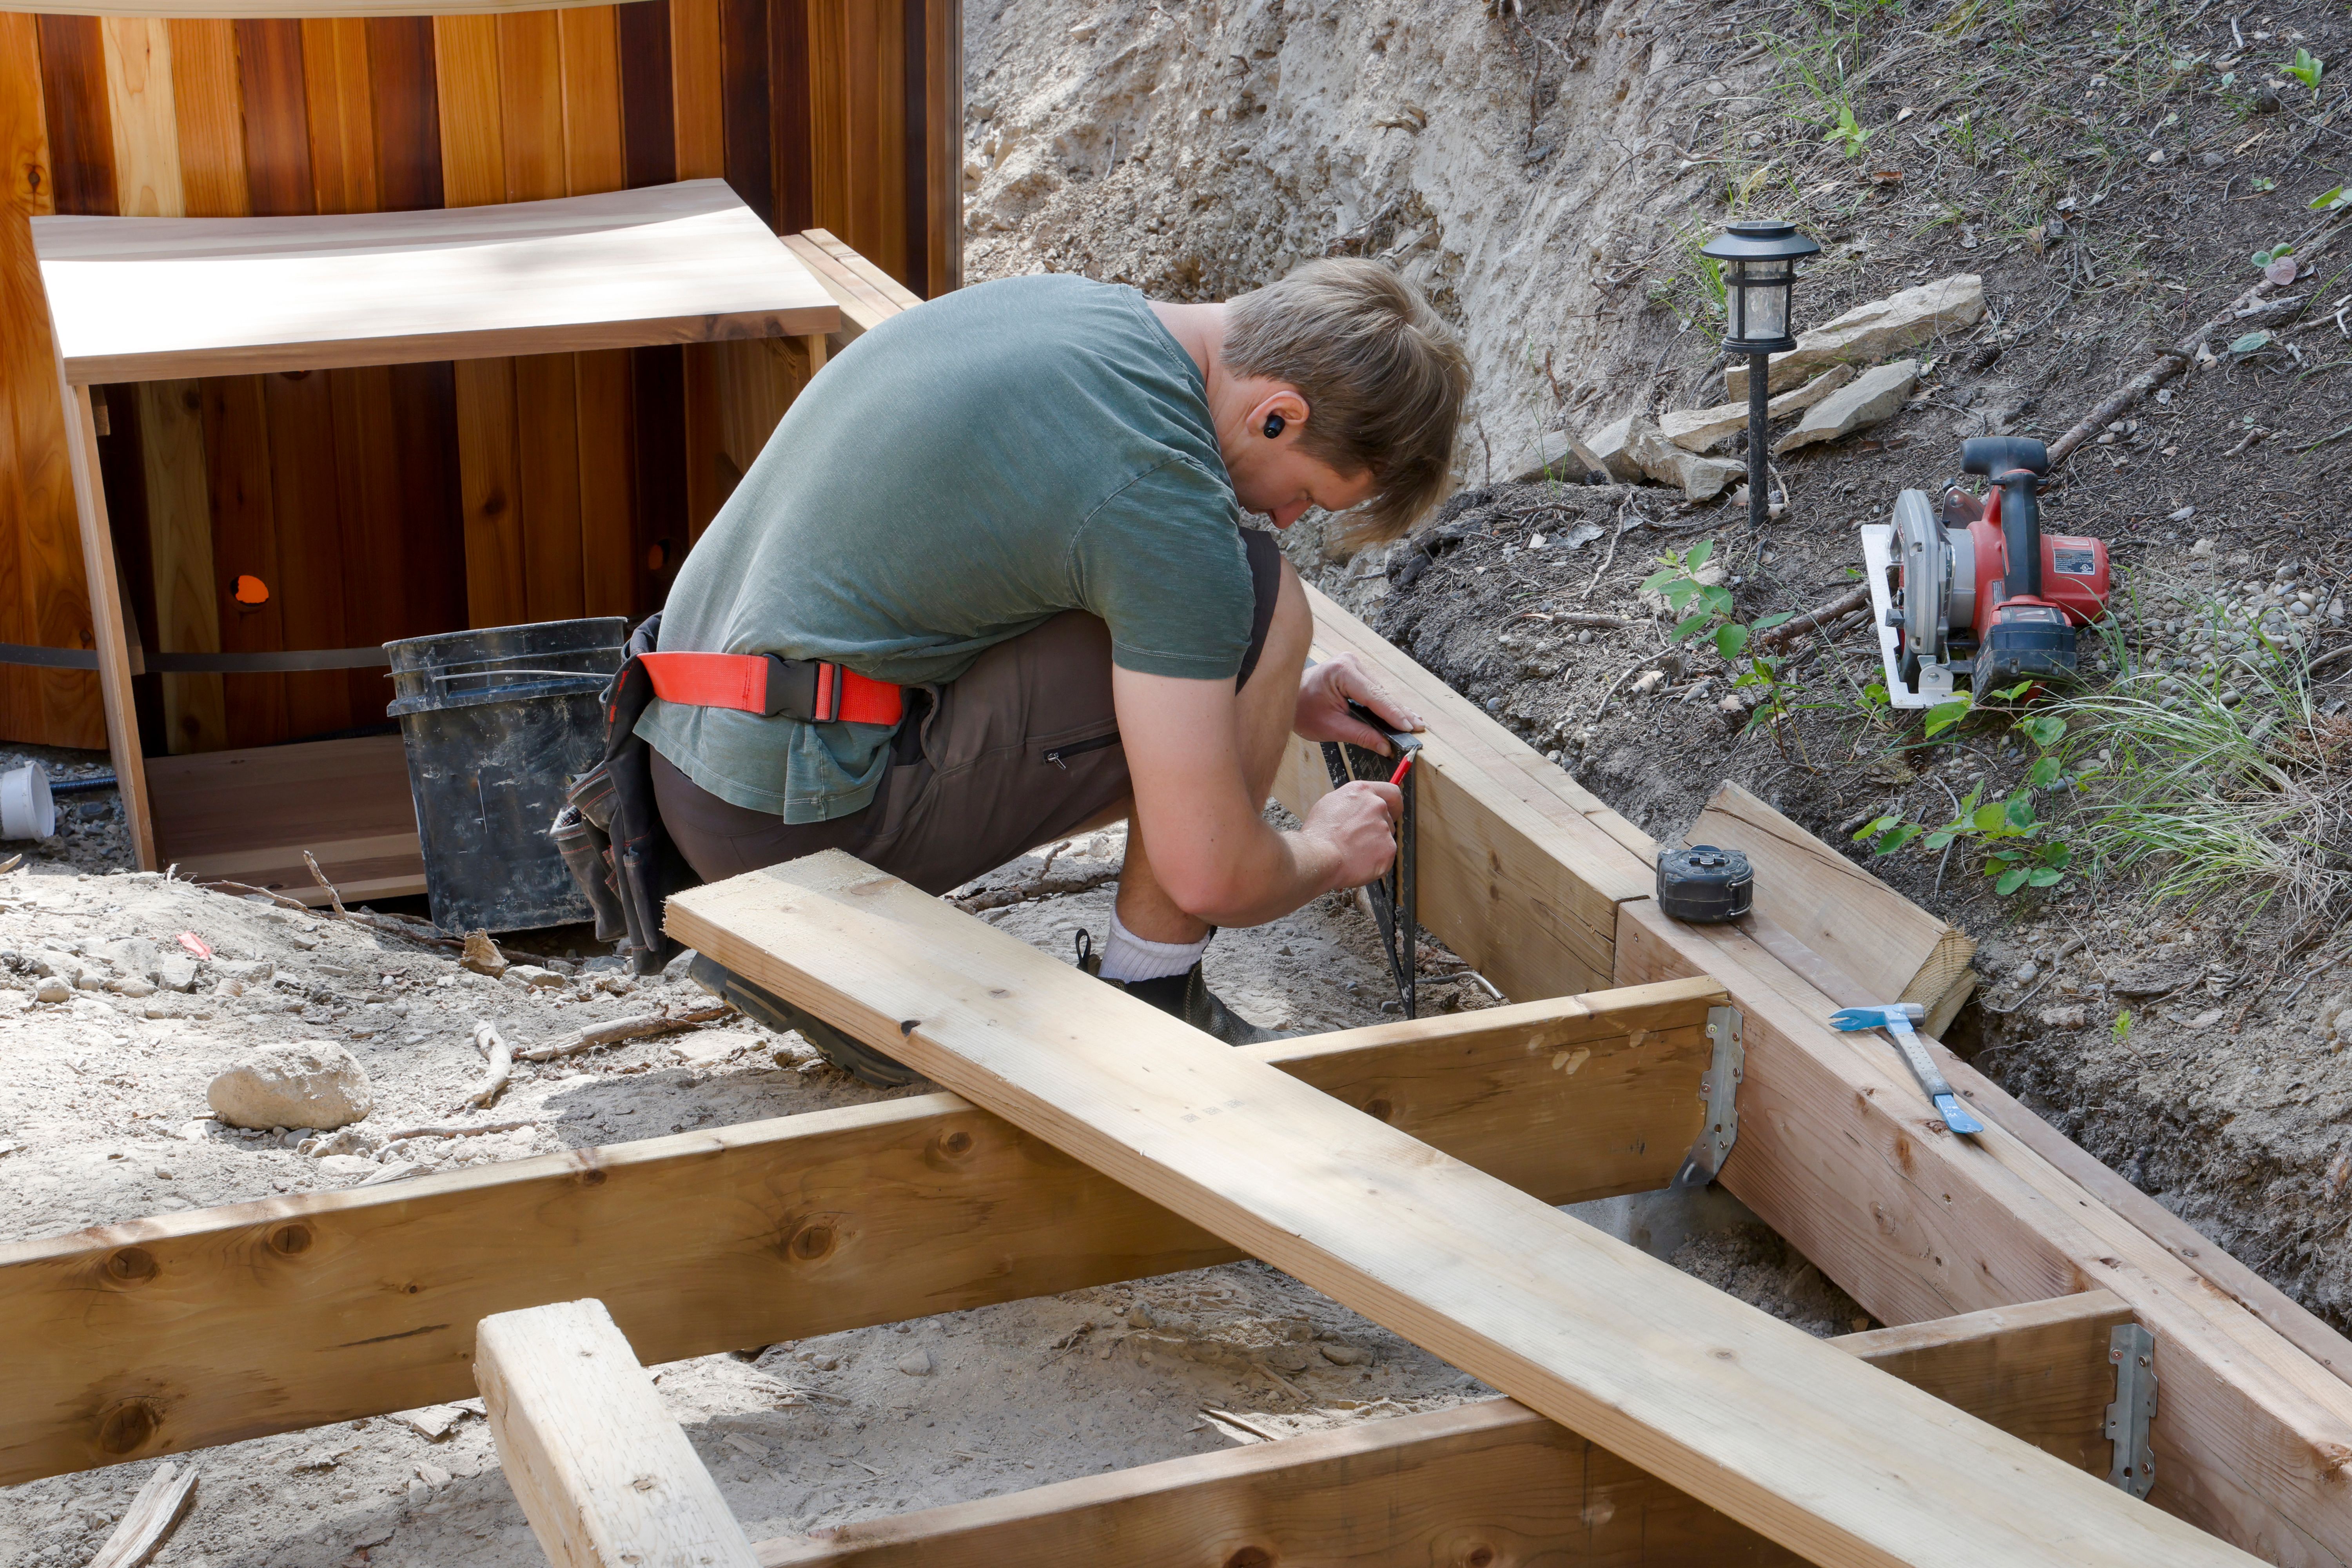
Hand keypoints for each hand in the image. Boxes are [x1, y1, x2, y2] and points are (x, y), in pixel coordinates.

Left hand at [1294, 651, 1424, 754]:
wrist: (1286, 695)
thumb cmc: (1301, 710)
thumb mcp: (1330, 727)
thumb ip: (1360, 735)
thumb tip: (1385, 746)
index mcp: (1341, 672)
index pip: (1374, 696)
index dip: (1393, 714)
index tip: (1409, 728)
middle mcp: (1350, 662)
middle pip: (1381, 693)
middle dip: (1399, 712)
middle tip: (1419, 728)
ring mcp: (1353, 664)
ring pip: (1380, 692)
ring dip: (1396, 709)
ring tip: (1414, 723)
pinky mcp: (1355, 670)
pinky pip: (1374, 690)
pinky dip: (1386, 704)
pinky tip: (1401, 714)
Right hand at [1303, 780, 1400, 888]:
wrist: (1319, 857)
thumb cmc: (1319, 833)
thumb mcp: (1330, 804)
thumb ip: (1352, 803)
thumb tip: (1358, 807)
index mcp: (1362, 791)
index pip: (1391, 792)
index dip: (1393, 805)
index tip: (1392, 812)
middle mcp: (1377, 805)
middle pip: (1387, 818)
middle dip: (1377, 829)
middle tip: (1359, 840)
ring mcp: (1384, 827)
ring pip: (1386, 838)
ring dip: (1375, 845)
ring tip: (1354, 852)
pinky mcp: (1389, 848)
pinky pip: (1386, 856)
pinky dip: (1376, 861)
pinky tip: (1359, 861)